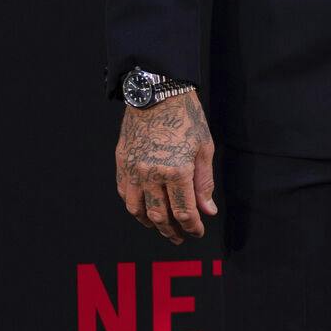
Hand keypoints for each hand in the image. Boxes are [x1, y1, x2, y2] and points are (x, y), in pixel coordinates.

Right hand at [116, 90, 216, 243]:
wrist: (157, 93)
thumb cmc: (185, 117)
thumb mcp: (204, 149)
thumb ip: (204, 184)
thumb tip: (208, 210)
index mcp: (176, 171)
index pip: (184, 212)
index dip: (192, 227)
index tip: (198, 232)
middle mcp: (152, 174)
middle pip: (160, 215)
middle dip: (171, 230)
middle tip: (179, 237)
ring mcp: (133, 169)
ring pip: (138, 209)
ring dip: (150, 223)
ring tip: (161, 228)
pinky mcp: (122, 162)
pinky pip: (124, 193)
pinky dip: (133, 206)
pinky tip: (143, 209)